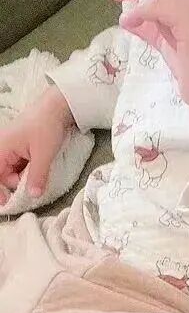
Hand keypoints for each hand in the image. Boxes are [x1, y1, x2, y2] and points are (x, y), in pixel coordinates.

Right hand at [0, 86, 73, 203]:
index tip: (6, 203)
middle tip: (35, 181)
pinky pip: (21, 166)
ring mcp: (12, 149)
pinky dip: (29, 171)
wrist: (58, 108)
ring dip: (25, 177)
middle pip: (4, 176)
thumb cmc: (47, 126)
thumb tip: (33, 195)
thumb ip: (37, 176)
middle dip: (18, 182)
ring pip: (14, 172)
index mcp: (2, 148)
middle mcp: (3, 148)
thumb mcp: (44, 154)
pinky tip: (40, 168)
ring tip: (41, 169)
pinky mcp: (21, 149)